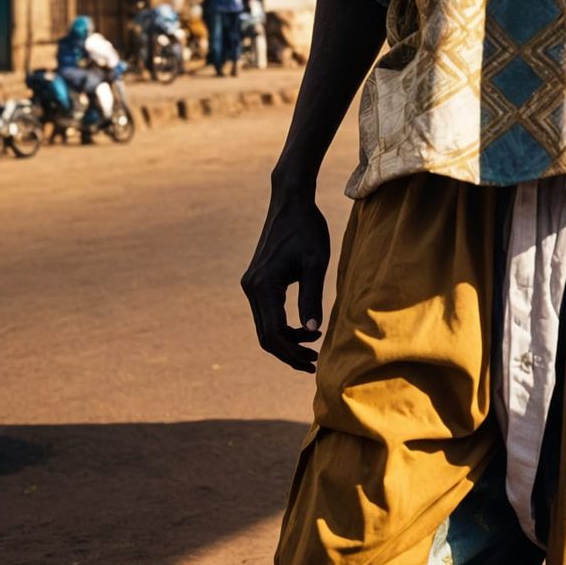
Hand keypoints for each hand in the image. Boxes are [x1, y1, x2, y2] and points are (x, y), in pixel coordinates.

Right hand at [242, 187, 329, 372]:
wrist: (291, 201)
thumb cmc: (307, 229)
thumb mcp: (314, 263)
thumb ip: (311, 298)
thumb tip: (312, 331)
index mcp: (263, 286)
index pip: (274, 334)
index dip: (292, 354)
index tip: (314, 363)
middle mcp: (251, 288)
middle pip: (265, 336)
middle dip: (288, 353)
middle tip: (313, 363)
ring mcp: (251, 285)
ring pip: (265, 326)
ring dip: (286, 341)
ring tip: (313, 347)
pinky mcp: (257, 281)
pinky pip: (266, 313)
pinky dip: (282, 326)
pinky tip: (304, 328)